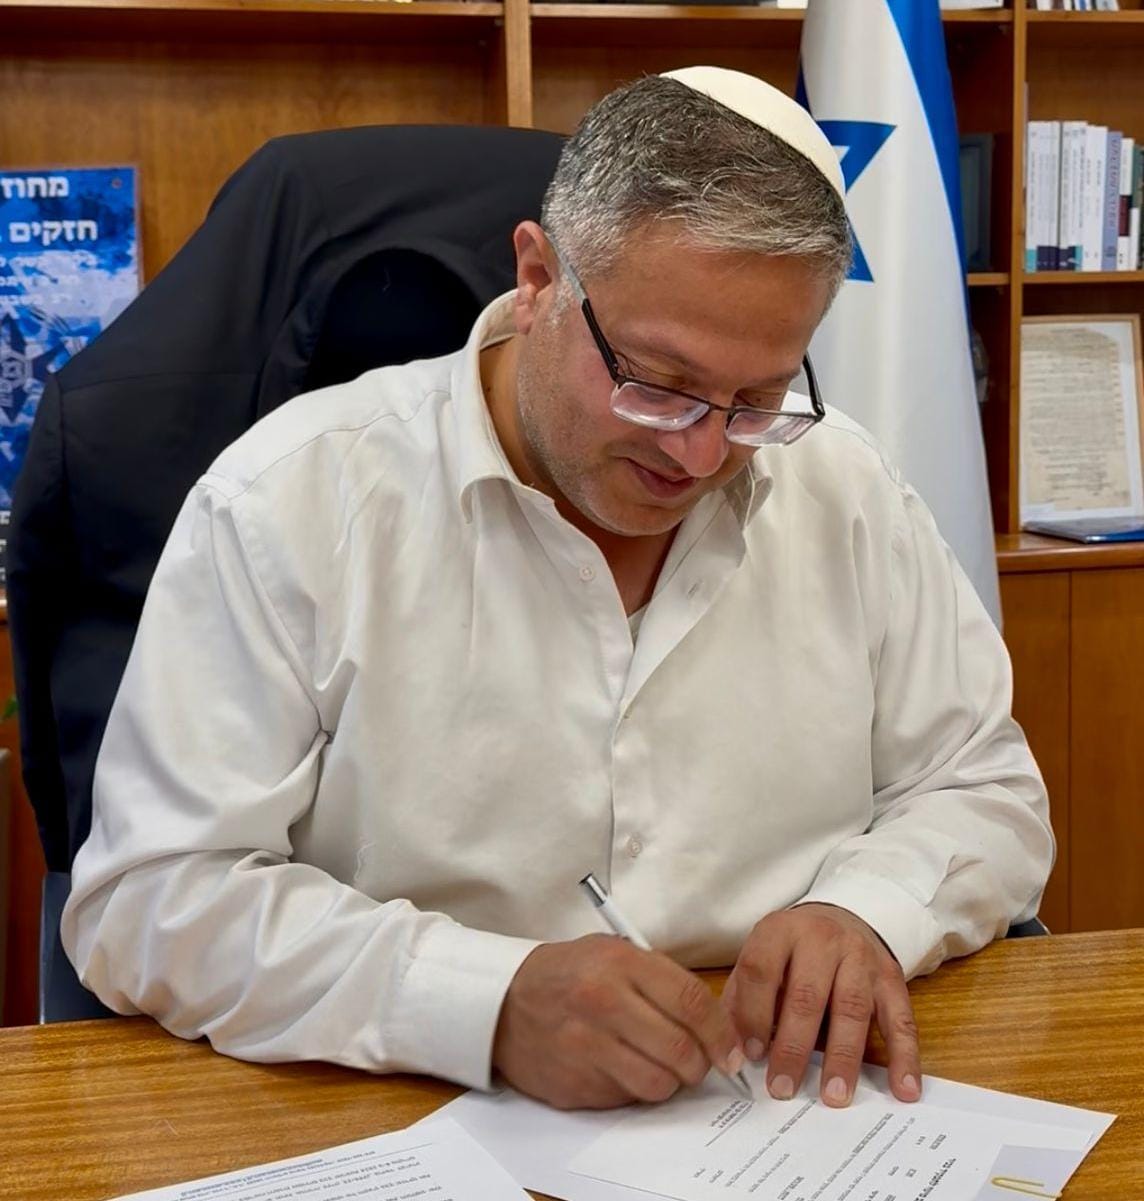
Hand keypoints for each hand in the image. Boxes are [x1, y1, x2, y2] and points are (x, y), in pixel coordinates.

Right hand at [493, 934, 745, 1109]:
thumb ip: (659, 979)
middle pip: (681, 1049)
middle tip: (698, 1063)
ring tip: (659, 1066)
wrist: (502, 1001)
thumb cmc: (567, 974)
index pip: (691, 1002)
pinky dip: (633, 1089)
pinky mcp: (573, 1082)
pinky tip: (621, 1069)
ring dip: (670, 1081)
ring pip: (658, 1083)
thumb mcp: (611, 952)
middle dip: (701, 1064)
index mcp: (619, 963)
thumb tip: (713, 1022)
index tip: (732, 1051)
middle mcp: (603, 1002)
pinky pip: (625, 1098)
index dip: (722, 1033)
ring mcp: (586, 1046)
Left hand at [722, 903, 920, 1107]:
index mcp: (781, 931)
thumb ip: (742, 999)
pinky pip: (901, 1019)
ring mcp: (861, 958)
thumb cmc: (793, 950)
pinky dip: (904, 1057)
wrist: (844, 916)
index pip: (761, 971)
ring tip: (834, 1096)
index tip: (750, 1055)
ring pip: (852, 1009)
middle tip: (783, 1087)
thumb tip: (729, 1052)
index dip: (753, 1014)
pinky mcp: (891, 978)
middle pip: (807, 995)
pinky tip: (902, 1089)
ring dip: (842, 1057)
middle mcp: (822, 939)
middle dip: (793, 1046)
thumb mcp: (762, 957)